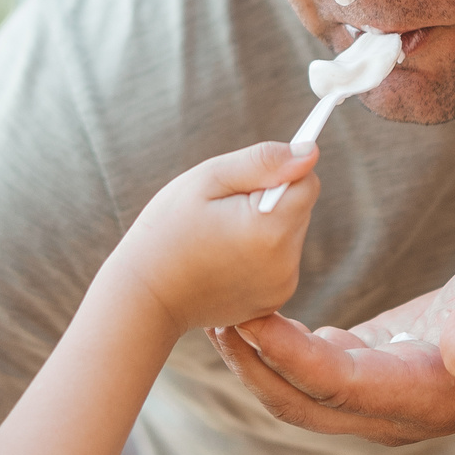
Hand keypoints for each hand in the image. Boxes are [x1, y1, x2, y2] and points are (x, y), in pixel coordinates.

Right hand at [109, 143, 318, 335]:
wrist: (144, 296)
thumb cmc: (167, 230)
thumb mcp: (207, 180)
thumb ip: (262, 162)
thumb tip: (310, 151)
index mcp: (270, 230)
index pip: (307, 182)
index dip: (278, 172)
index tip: (246, 180)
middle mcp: (285, 264)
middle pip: (300, 208)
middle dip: (270, 199)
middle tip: (223, 211)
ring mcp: (280, 288)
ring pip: (290, 234)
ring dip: (266, 225)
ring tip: (220, 235)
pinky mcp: (273, 302)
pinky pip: (280, 260)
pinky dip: (260, 252)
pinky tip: (225, 257)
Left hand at [208, 250, 454, 444]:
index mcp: (425, 392)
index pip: (339, 383)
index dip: (290, 355)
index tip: (250, 318)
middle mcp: (394, 408)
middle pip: (304, 402)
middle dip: (254, 365)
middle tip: (213, 314)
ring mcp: (379, 399)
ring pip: (300, 395)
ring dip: (256, 362)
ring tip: (218, 314)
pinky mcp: (370, 376)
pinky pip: (311, 377)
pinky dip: (276, 351)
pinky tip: (250, 317)